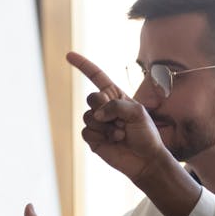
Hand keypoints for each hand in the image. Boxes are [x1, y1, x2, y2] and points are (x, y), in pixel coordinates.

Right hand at [67, 52, 168, 180]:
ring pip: (88, 116)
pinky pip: (86, 131)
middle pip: (91, 97)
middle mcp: (104, 108)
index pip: (96, 77)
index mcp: (116, 96)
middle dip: (103, 107)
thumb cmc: (146, 134)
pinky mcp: (92, 138)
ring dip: (106, 126)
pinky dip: (100, 136)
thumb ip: (116, 106)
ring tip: (120, 134)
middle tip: (119, 119)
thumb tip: (97, 115)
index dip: (83, 65)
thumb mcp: (138, 112)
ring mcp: (97, 123)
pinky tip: (113, 141)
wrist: (145, 160)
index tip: (68, 55)